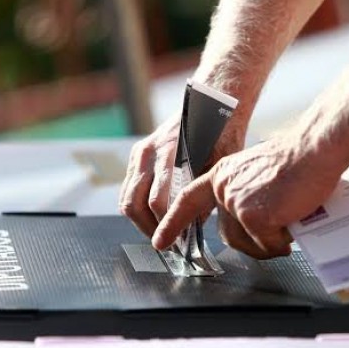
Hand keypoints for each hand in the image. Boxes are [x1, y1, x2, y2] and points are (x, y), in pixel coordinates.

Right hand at [119, 112, 245, 237]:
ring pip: (127, 199)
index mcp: (172, 155)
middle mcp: (151, 153)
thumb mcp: (219, 167)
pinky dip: (137, 206)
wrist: (210, 104)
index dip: (167, 226)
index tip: (176, 243)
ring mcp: (141, 153)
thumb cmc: (221, 134)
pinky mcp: (138, 153)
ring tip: (159, 231)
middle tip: (166, 241)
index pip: (159, 202)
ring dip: (141, 220)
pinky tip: (153, 215)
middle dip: (150, 228)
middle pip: (136, 204)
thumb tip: (191, 227)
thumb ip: (203, 196)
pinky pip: (128, 188)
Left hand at [151, 135, 342, 259]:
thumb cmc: (297, 161)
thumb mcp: (257, 173)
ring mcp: (236, 204)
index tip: (162, 242)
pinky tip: (294, 221)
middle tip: (275, 238)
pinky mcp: (253, 217)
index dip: (174, 223)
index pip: (189, 201)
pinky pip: (268, 244)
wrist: (314, 150)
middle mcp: (223, 189)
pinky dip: (283, 240)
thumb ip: (244, 193)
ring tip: (290, 224)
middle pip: (229, 235)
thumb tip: (250, 223)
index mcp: (222, 175)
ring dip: (271, 243)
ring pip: (249, 243)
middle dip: (253, 243)